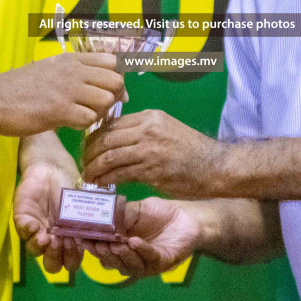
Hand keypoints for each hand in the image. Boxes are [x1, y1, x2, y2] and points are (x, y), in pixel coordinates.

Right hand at [0, 53, 122, 135]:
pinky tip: (71, 123)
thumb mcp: (49, 69)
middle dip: (113, 97)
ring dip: (100, 112)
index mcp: (71, 59)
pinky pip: (89, 118)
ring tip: (84, 116)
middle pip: (116, 80)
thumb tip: (98, 85)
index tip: (108, 91)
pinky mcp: (59, 110)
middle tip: (99, 108)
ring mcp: (67, 89)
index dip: (116, 78)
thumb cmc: (19, 87)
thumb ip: (74, 73)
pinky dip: (84, 124)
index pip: (113, 61)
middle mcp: (73, 71)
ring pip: (106, 99)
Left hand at [12, 161, 84, 273]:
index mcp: (68, 241)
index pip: (70, 262)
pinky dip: (28, 231)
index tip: (76, 243)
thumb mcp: (83, 205)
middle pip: (51, 264)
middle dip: (56, 257)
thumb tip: (104, 233)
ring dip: (41, 247)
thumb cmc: (71, 189)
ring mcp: (36, 232)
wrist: (53, 169)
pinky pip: (23, 231)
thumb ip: (90, 221)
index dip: (72, 257)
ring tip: (47, 237)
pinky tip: (35, 225)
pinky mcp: (23, 220)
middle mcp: (52, 241)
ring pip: (35, 251)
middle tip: (60, 242)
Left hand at [82, 109, 225, 197]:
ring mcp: (149, 148)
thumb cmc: (191, 151)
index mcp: (149, 116)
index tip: (88, 148)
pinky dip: (106, 179)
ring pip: (109, 156)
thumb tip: (115, 142)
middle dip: (89, 152)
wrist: (216, 166)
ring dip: (94, 168)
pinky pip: (120, 173)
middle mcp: (147, 128)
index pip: (111, 124)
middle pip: (105, 138)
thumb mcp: (166, 130)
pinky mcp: (152, 169)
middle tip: (84, 163)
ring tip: (88, 176)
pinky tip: (101, 183)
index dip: (94, 137)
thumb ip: (142, 132)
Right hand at [91, 197, 202, 277]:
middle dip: (104, 254)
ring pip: (130, 265)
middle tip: (97, 245)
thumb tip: (97, 215)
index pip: (101, 248)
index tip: (80, 238)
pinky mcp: (162, 263)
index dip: (90, 245)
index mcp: (120, 245)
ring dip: (121, 255)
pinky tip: (134, 241)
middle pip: (113, 261)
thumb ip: (119, 215)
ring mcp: (146, 263)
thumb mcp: (135, 210)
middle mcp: (131, 258)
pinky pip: (150, 258)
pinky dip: (141, 250)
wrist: (187, 216)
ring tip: (116, 244)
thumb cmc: (159, 214)